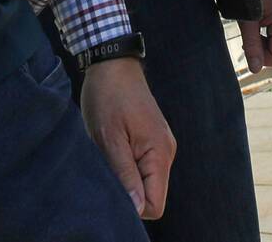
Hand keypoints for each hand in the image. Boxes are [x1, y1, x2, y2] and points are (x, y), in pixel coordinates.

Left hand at [80, 58, 174, 219]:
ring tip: (107, 155)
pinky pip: (142, 167)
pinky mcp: (152, 140)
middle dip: (127, 192)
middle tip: (105, 169)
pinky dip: (126, 166)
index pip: (155, 204)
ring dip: (125, 177)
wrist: (112, 63)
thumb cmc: (109, 97)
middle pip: (151, 195)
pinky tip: (112, 149)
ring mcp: (160, 145)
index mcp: (159, 153)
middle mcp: (166, 152)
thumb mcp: (109, 138)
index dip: (132, 206)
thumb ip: (124, 175)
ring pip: (145, 181)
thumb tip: (136, 208)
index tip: (111, 188)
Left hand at [239, 0, 271, 71]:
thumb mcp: (246, 18)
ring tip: (251, 25)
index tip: (248, 44)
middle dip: (261, 49)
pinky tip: (257, 22)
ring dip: (262, 42)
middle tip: (247, 33)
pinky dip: (265, 35)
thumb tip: (255, 70)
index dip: (262, 58)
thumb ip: (251, 44)